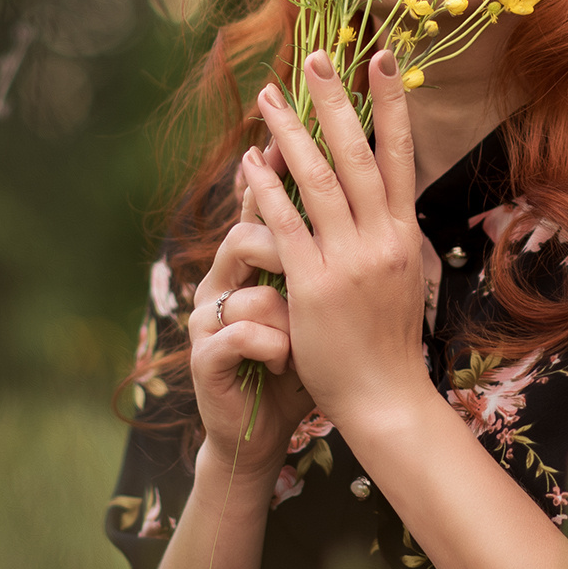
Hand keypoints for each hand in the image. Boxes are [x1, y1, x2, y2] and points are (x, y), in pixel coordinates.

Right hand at [188, 143, 311, 479]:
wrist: (261, 430)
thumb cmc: (296, 361)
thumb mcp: (313, 303)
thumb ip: (323, 255)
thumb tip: (362, 198)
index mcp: (251, 269)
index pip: (262, 211)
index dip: (277, 175)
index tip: (299, 139)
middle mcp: (224, 285)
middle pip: (244, 234)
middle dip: (267, 211)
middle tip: (292, 196)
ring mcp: (210, 321)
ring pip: (242, 287)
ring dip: (279, 306)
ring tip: (298, 327)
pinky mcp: (205, 359)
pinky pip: (237, 333)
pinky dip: (269, 344)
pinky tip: (283, 358)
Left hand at [239, 49, 428, 431]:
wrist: (386, 400)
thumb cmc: (390, 344)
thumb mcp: (404, 279)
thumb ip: (391, 237)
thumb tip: (388, 199)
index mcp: (406, 235)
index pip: (401, 155)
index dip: (392, 104)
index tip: (381, 58)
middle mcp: (382, 240)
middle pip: (358, 155)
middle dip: (336, 101)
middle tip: (316, 55)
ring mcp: (349, 262)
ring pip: (319, 182)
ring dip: (292, 134)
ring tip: (269, 97)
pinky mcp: (314, 286)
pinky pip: (286, 227)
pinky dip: (267, 191)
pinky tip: (249, 161)